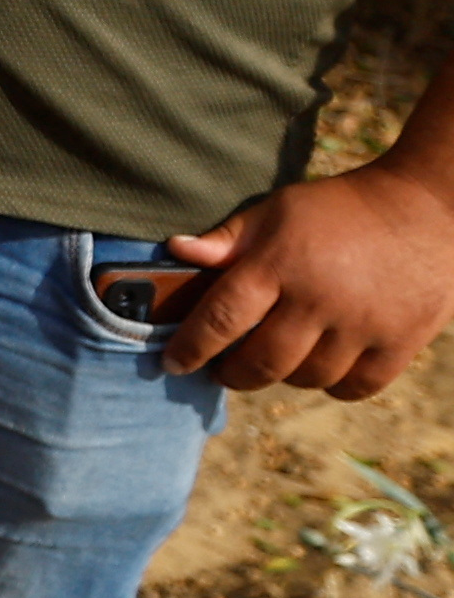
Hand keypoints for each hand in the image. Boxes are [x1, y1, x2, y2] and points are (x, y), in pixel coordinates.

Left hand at [161, 163, 453, 396]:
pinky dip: (332, 385)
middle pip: (261, 361)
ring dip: (283, 377)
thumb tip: (176, 249)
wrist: (425, 208)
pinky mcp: (400, 342)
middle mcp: (318, 298)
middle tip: (224, 371)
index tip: (173, 363)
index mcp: (279, 263)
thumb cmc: (338, 209)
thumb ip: (228, 238)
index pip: (221, 318)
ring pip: (306, 378)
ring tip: (276, 361)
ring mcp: (362, 324)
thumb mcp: (278, 210)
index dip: (191, 347)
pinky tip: (322, 367)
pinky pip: (353, 388)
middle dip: (232, 373)